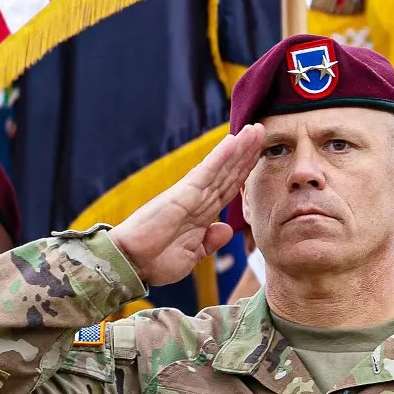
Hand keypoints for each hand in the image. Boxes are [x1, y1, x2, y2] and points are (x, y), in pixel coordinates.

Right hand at [113, 127, 264, 288]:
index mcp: (201, 215)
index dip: (244, 172)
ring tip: (255, 129)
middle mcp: (198, 201)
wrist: (131, 264)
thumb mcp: (191, 256)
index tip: (259, 156)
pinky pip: (206, 171)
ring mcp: (191, 195)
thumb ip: (209, 242)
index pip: (228, 189)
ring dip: (239, 148)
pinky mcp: (183, 193)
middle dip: (246, 153)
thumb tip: (226, 229)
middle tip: (262, 131)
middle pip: (228, 173)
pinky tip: (233, 141)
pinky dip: (220, 156)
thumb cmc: (154, 261)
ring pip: (221, 167)